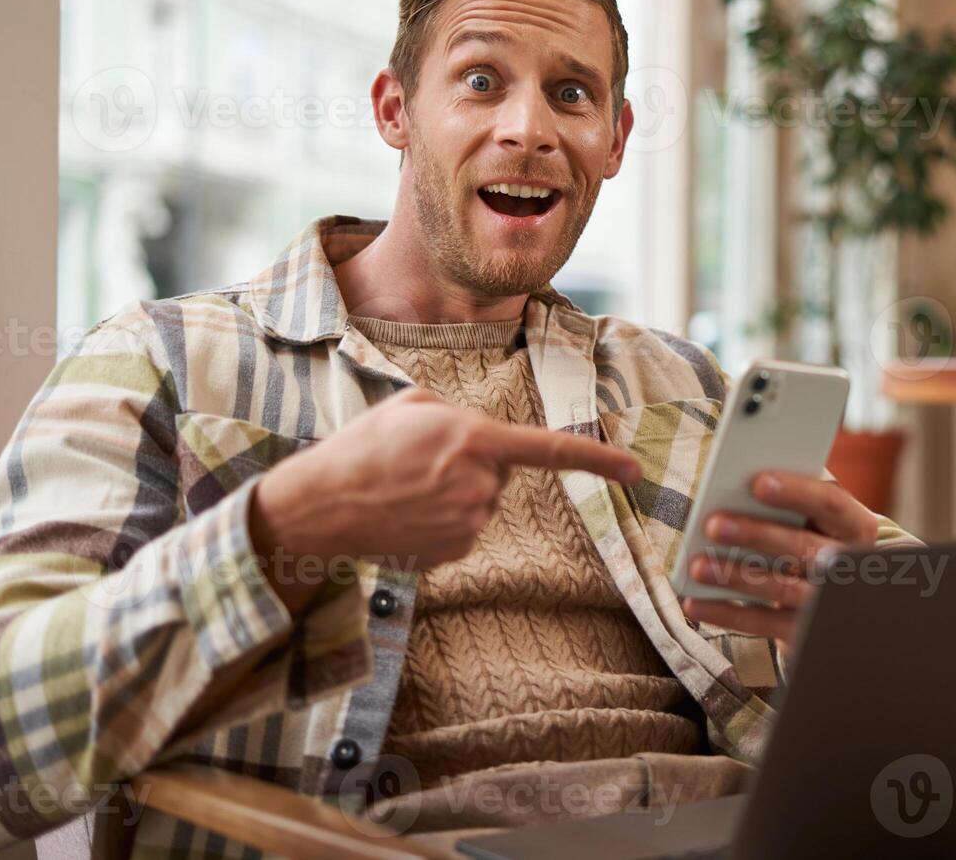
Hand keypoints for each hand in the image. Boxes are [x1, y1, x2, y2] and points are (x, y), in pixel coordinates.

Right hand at [250, 387, 640, 611]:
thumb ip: (458, 414)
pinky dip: (445, 520)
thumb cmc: (364, 447)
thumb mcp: (412, 405)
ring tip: (409, 486)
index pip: (551, 451)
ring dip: (457, 492)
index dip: (597, 461)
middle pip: (503, 472)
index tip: (634, 471)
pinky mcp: (456, 550)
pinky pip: (466, 528)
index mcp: (475, 440)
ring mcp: (469, 522)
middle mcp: (480, 484)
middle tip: (423, 461)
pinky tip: (410, 513)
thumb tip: (478, 438)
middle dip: (474, 463)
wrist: (321, 505)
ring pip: (484, 501)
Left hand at [680, 470, 878, 658]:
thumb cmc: (811, 540)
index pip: (831, 502)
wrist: (835, 602)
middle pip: (803, 548)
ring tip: (697, 565)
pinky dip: (727, 614)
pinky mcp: (805, 633)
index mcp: (854, 526)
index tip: (758, 482)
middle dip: (757, 534)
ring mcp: (828, 604)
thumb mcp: (813, 520)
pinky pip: (763, 624)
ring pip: (782, 589)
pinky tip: (695, 603)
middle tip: (713, 524)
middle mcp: (846, 566)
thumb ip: (788, 501)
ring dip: (735, 576)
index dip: (797, 492)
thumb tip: (738, 486)